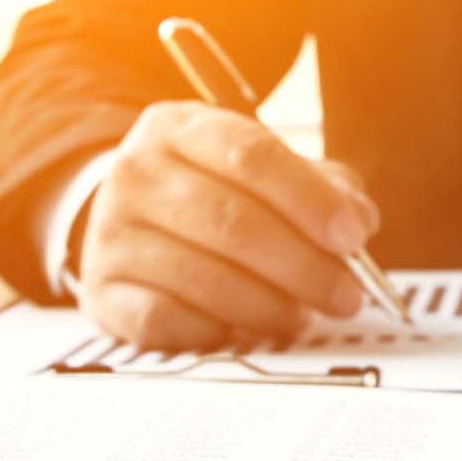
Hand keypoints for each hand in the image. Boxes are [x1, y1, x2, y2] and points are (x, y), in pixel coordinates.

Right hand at [76, 101, 379, 349]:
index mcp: (180, 128)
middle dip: (302, 266)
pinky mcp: (102, 292)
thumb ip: (321, 189)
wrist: (131, 221)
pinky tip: (246, 331)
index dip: (310, 200)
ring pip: (203, 278)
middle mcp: (136, 172)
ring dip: (269, 307)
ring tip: (303, 317)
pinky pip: (167, 321)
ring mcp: (111, 233)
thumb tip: (359, 220)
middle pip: (231, 222)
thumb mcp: (265, 172)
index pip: (251, 156)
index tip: (353, 237)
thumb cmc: (215, 194)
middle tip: (345, 296)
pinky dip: (217, 332)